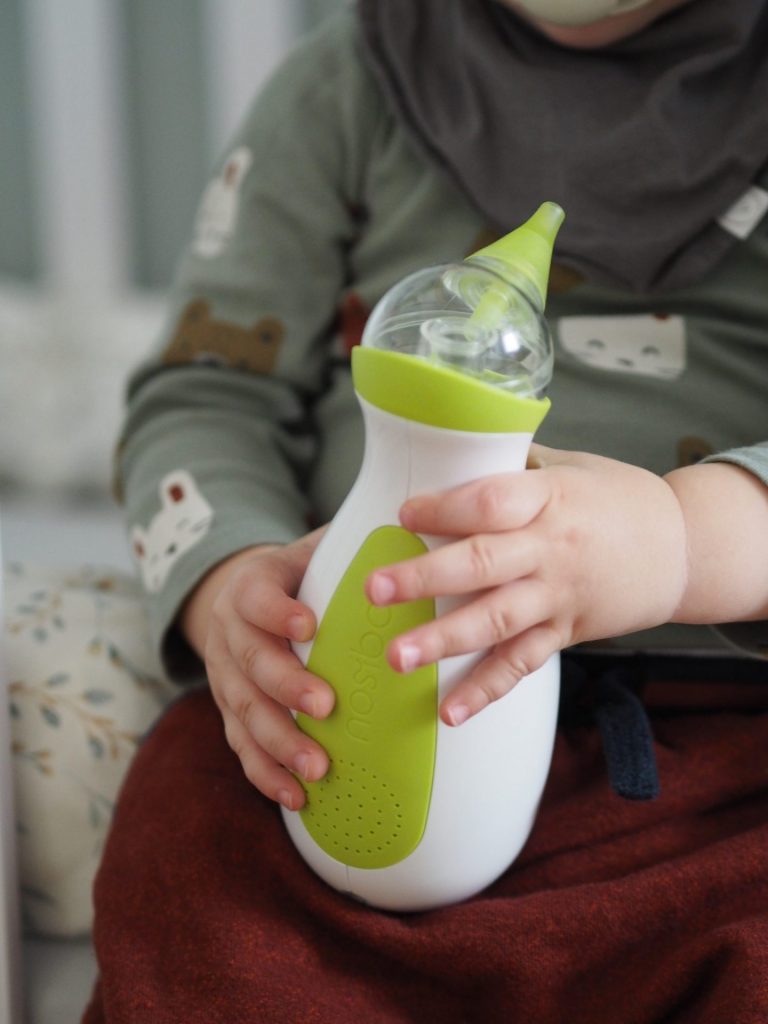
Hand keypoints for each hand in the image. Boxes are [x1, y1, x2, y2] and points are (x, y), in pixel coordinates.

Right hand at [181, 531, 333, 809]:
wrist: (247, 597)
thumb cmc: (303, 574)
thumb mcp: (321, 547)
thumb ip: (356, 549)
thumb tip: (422, 540)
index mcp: (251, 585)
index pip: (256, 595)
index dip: (277, 612)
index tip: (309, 626)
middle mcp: (229, 630)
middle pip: (249, 660)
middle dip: (285, 686)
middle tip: (325, 706)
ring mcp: (223, 674)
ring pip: (243, 710)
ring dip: (279, 741)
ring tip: (317, 768)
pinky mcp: (228, 710)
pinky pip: (241, 745)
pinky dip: (266, 773)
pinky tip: (296, 797)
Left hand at [365, 445, 687, 726]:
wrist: (684, 547)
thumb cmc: (617, 498)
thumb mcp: (570, 466)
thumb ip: (512, 467)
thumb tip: (450, 452)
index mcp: (548, 498)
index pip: (490, 502)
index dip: (443, 508)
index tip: (402, 514)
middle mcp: (550, 549)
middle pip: (482, 563)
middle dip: (424, 578)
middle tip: (376, 589)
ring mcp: (558, 596)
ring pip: (496, 620)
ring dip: (443, 641)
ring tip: (397, 657)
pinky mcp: (565, 632)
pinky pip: (522, 664)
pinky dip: (487, 690)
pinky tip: (451, 712)